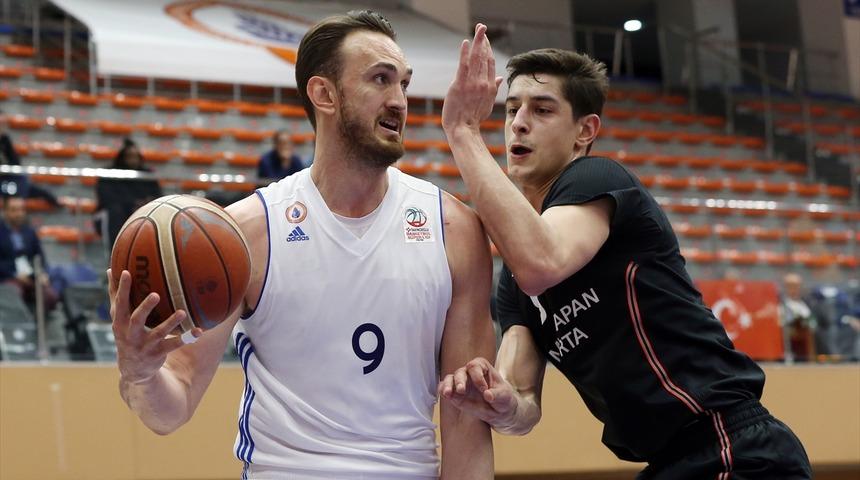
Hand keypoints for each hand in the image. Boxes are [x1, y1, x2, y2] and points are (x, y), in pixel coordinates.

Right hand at [108, 269, 198, 383]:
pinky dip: (187, 338)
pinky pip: (174, 345)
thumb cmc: (126, 334)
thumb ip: (115, 295)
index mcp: (120, 322)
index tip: (126, 272)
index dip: (122, 288)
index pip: (119, 303)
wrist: (133, 369)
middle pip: (136, 319)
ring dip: (170, 323)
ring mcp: (145, 345)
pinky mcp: (158, 353)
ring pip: (159, 333)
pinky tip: (198, 331)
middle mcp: (131, 334)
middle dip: (145, 308)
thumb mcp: (118, 317)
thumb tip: (111, 268)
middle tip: (155, 294)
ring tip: (182, 312)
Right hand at [438, 357, 517, 427]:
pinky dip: (443, 391)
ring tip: (448, 393)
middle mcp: (469, 373)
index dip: (478, 377)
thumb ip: (497, 395)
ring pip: (450, 379)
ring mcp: (461, 383)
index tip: (484, 389)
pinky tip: (444, 395)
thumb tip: (487, 395)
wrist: (499, 411)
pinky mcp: (455, 394)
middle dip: (460, 380)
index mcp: (482, 367)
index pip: (475, 366)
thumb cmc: (503, 398)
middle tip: (462, 390)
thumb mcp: (505, 396)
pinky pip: (445, 389)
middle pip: (461, 372)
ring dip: (448, 385)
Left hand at [441, 24, 503, 134]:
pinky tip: (466, 43)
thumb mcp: (487, 103)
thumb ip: (494, 88)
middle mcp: (483, 83)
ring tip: (478, 29)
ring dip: (477, 42)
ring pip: (476, 58)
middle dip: (483, 40)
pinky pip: (464, 66)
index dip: (488, 49)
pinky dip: (465, 53)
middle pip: (484, 57)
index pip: (490, 63)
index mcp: (490, 87)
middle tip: (481, 27)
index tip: (485, 39)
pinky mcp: (460, 85)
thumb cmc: (473, 118)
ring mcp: (472, 84)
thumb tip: (501, 78)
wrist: (463, 129)